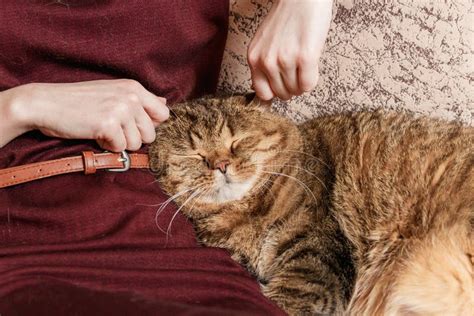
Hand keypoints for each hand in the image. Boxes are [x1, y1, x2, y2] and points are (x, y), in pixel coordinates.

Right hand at [1, 79, 168, 150]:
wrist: (46, 103)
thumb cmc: (79, 100)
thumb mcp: (113, 92)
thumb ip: (141, 99)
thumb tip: (165, 102)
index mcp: (135, 88)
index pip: (164, 114)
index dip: (149, 125)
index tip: (132, 125)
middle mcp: (132, 97)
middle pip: (151, 134)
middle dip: (133, 138)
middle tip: (112, 129)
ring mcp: (121, 109)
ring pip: (136, 143)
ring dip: (119, 143)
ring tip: (101, 129)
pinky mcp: (109, 124)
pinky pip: (120, 148)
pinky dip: (107, 146)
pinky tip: (94, 134)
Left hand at [248, 0, 332, 99]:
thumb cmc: (287, 18)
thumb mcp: (264, 43)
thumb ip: (263, 64)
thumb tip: (269, 91)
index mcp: (253, 58)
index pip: (262, 93)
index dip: (275, 91)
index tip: (283, 84)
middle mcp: (266, 61)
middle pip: (281, 94)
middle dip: (292, 87)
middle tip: (297, 73)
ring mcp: (285, 60)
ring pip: (296, 91)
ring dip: (303, 82)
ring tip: (304, 66)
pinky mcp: (305, 57)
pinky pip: (309, 85)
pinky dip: (313, 79)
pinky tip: (312, 65)